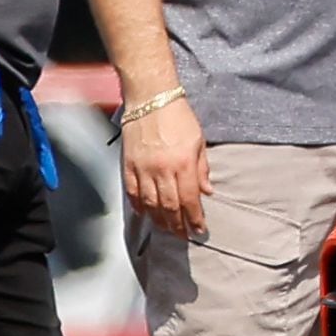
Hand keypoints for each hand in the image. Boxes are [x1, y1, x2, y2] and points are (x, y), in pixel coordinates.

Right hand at [120, 93, 209, 238]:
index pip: (189, 200)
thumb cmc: (178, 116)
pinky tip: (145, 213)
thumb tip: (206, 192)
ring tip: (166, 229)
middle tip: (182, 236)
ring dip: (158, 220)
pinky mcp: (128, 164)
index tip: (199, 230)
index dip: (194, 218)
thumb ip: (202, 169)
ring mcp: (143, 168)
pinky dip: (138, 205)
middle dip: (177, 225)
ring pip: (150, 203)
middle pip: (169, 206)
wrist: (151, 99)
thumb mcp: (199, 141)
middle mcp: (162, 170)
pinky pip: (133, 191)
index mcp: (183, 164)